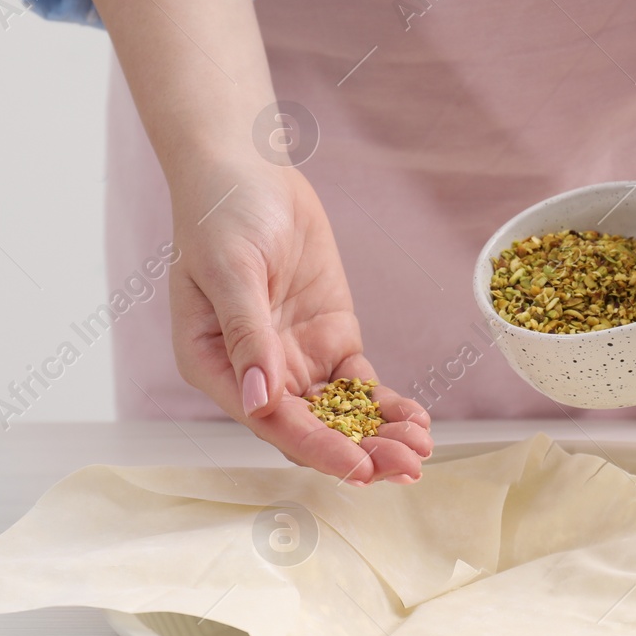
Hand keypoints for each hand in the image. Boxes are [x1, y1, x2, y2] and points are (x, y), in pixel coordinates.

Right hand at [167, 161, 432, 483]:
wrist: (248, 167)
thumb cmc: (221, 212)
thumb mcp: (231, 269)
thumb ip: (248, 335)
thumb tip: (261, 399)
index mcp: (214, 365)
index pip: (271, 421)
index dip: (317, 447)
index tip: (360, 468)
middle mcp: (256, 373)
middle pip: (309, 429)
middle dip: (359, 452)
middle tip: (407, 468)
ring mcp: (295, 358)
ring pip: (339, 416)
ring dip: (378, 437)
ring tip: (421, 451)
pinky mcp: (329, 339)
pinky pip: (360, 387)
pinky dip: (387, 407)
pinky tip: (417, 423)